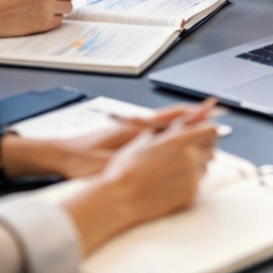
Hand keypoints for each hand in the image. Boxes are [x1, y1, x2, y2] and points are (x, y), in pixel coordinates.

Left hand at [18, 101, 220, 179]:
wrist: (56, 153)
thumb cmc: (78, 158)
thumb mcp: (105, 163)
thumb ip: (129, 161)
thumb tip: (151, 160)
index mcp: (133, 127)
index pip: (170, 117)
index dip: (193, 114)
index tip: (212, 110)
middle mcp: (134, 125)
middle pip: (171, 118)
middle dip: (194, 118)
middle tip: (215, 119)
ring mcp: (130, 131)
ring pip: (163, 124)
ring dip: (182, 125)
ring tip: (201, 130)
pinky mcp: (124, 139)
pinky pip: (153, 132)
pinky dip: (168, 133)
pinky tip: (174, 142)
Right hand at [66, 102, 221, 252]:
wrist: (119, 198)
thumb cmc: (127, 167)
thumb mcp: (145, 139)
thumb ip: (168, 129)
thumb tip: (185, 121)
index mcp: (179, 140)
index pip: (212, 130)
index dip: (207, 129)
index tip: (203, 131)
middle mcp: (190, 158)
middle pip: (212, 147)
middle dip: (203, 146)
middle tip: (189, 148)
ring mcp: (192, 177)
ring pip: (205, 166)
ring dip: (197, 163)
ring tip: (173, 167)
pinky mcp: (191, 194)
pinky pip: (198, 182)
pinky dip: (189, 180)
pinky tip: (170, 181)